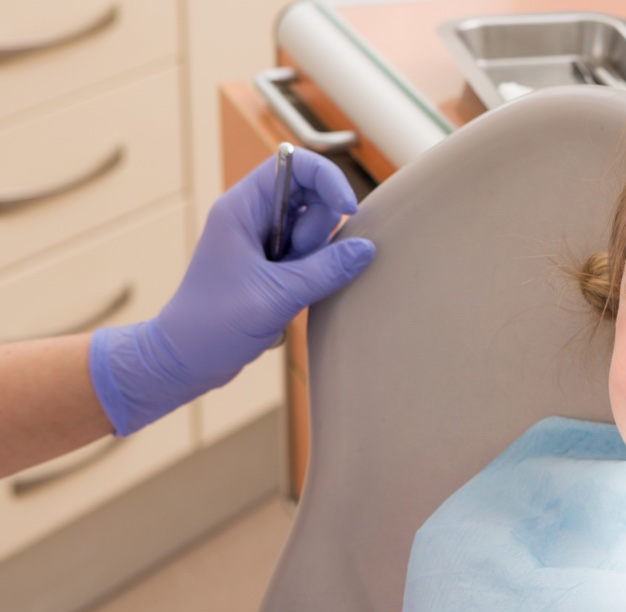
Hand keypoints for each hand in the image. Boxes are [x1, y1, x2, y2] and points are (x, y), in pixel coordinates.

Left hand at [89, 148, 375, 434]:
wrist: (186, 359)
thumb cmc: (213, 324)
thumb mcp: (276, 295)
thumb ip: (326, 269)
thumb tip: (366, 249)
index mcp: (242, 208)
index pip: (294, 165)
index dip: (328, 180)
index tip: (348, 211)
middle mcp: (252, 217)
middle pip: (311, 196)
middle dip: (320, 229)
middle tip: (298, 263)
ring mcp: (262, 241)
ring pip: (313, 228)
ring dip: (317, 255)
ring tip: (291, 286)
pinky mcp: (271, 266)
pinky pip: (310, 254)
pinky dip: (314, 271)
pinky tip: (297, 294)